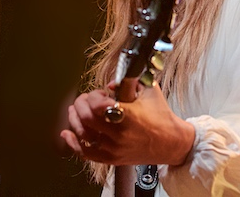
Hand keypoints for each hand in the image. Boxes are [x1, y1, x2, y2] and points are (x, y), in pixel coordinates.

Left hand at [60, 81, 194, 166]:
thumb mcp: (149, 90)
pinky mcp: (112, 158)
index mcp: (128, 116)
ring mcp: (113, 148)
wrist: (171, 143)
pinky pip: (86, 153)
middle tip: (84, 99)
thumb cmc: (162, 117)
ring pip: (82, 134)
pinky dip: (74, 143)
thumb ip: (130, 81)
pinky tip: (68, 133)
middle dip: (80, 104)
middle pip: (86, 118)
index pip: (97, 104)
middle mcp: (118, 134)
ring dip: (74, 119)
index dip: (93, 96)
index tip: (98, 93)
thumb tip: (112, 83)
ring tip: (74, 110)